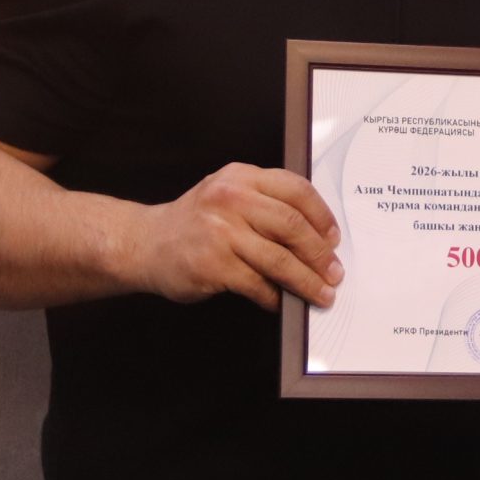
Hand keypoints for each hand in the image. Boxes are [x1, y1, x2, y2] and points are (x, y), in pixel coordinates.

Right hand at [131, 163, 341, 307]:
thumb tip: (315, 236)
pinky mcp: (212, 264)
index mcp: (241, 177)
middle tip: (334, 272)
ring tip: (320, 294)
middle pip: (293, 226)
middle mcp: (231, 199)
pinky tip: (281, 302)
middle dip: (320, 254)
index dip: (322, 216)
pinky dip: (275, 297)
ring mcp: (220, 232)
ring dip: (306, 281)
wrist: (144, 243)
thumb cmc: (194, 222)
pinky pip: (257, 284)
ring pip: (280, 260)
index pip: (295, 190)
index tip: (334, 238)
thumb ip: (264, 203)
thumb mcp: (226, 195)